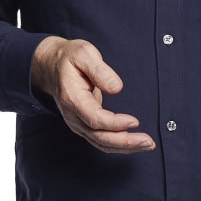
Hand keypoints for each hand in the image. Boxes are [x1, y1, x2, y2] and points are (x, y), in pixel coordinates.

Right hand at [30, 36, 154, 153]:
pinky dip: (118, 145)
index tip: (135, 121)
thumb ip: (99, 70)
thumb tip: (117, 88)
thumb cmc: (69, 58)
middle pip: (99, 137)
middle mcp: (72, 115)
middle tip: (148, 141)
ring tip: (147, 144)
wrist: (51, 66)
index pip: (95, 119)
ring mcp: (77, 123)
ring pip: (101, 143)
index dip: (116, 124)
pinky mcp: (84, 125)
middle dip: (125, 142)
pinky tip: (134, 143)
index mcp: (72, 98)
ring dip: (124, 147)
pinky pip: (101, 141)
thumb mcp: (84, 54)